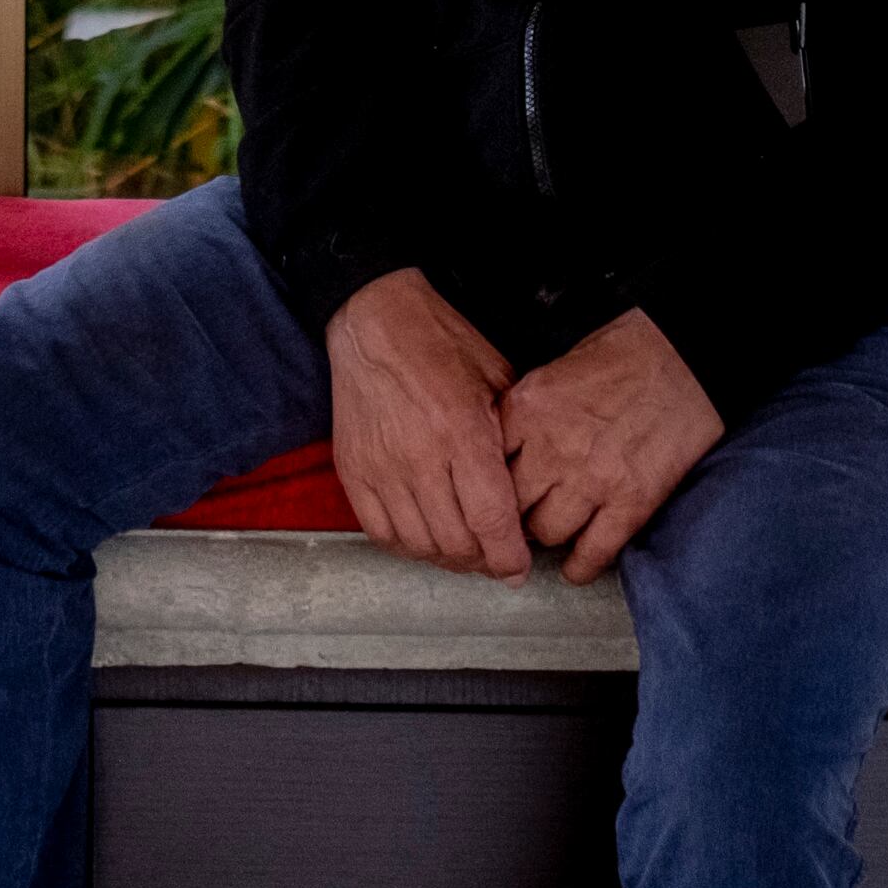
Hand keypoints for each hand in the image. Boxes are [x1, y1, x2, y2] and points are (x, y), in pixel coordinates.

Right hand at [325, 268, 529, 579]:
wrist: (373, 319)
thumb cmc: (440, 342)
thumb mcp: (496, 377)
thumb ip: (514, 434)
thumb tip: (533, 487)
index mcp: (462, 432)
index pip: (491, 520)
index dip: (509, 557)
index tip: (518, 569)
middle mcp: (420, 458)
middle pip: (457, 543)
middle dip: (483, 562)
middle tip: (496, 558)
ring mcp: (382, 468)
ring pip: (419, 545)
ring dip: (447, 559)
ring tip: (464, 551)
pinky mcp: (354, 471)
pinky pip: (381, 533)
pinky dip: (407, 546)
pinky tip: (425, 538)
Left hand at [501, 308, 720, 584]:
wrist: (684, 357)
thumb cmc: (622, 355)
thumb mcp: (553, 371)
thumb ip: (524, 416)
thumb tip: (502, 456)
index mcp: (527, 409)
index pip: (484, 466)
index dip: (486, 484)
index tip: (489, 494)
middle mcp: (552, 448)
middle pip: (509, 504)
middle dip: (511, 513)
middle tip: (517, 518)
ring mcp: (592, 479)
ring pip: (545, 533)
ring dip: (546, 535)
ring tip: (551, 532)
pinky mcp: (631, 502)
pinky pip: (593, 552)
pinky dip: (580, 567)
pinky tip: (575, 567)